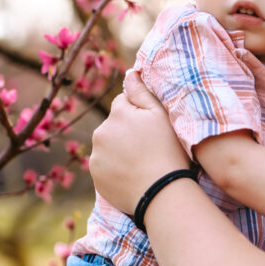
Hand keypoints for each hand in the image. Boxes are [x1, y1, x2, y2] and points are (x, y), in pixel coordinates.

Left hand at [90, 70, 189, 214]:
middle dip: (126, 132)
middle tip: (148, 148)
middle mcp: (100, 132)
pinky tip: (133, 175)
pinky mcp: (96, 177)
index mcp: (117, 113)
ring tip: (141, 164)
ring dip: (119, 150)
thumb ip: (141, 92)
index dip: (139, 114)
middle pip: (113, 125)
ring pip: (108, 146)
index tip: (151, 128)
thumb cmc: (168, 151)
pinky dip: (115, 169)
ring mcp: (96, 156)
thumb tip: (129, 73)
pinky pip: (105, 167)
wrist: (161, 193)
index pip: (123, 103)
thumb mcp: (161, 116)